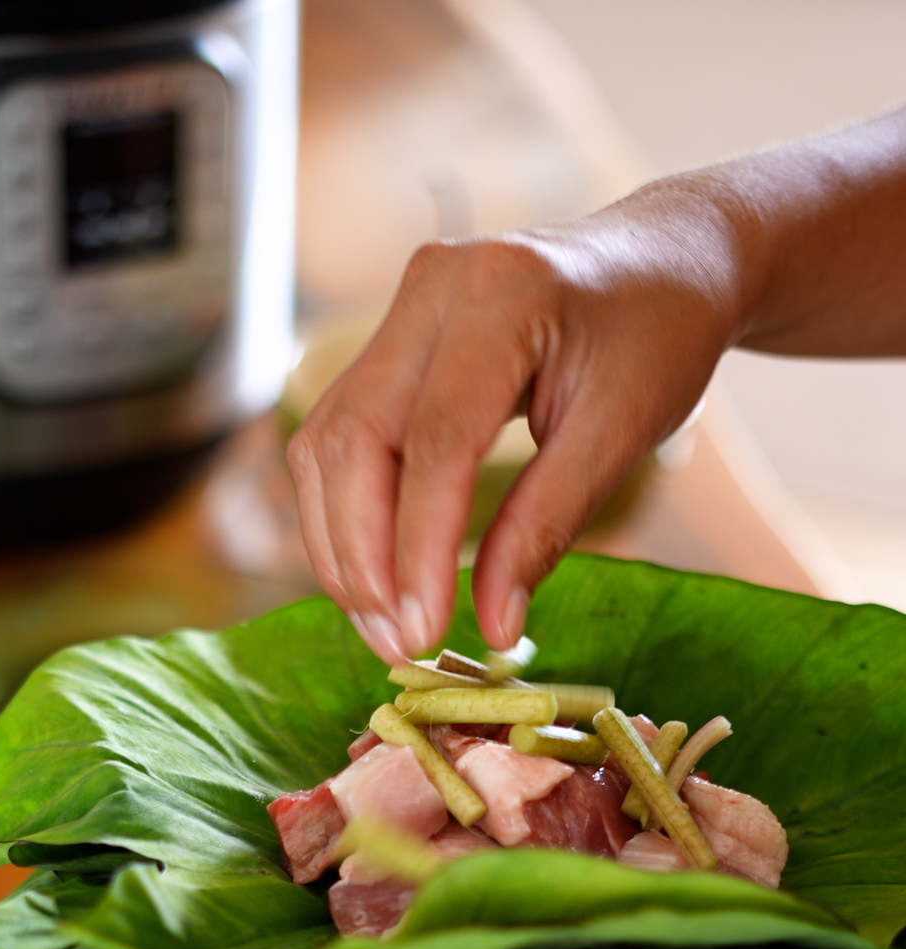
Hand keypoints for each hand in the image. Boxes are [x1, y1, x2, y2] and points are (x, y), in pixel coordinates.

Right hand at [287, 109, 905, 664]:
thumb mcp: (620, 436)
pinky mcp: (387, 340)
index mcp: (502, 296)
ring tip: (383, 626)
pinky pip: (338, 435)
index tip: (424, 633)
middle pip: (355, 439)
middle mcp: (431, 288)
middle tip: (397, 646)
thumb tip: (492, 627)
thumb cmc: (657, 340)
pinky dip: (345, 514)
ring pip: (329, 442)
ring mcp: (400, 309)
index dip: (419, 548)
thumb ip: (547, 526)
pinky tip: (375, 575)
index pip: (434, 440)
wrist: (662, 261)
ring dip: (343, 546)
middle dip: (365, 557)